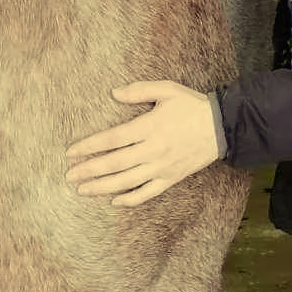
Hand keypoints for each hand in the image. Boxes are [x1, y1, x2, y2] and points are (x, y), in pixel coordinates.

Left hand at [66, 82, 220, 206]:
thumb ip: (139, 91)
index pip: (111, 139)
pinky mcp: (171, 178)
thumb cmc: (192, 106)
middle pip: (114, 163)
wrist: (222, 127)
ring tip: (83, 190)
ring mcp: (161, 167)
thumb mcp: (167, 89)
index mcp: (148, 127)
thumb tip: (114, 93)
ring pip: (126, 181)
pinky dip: (130, 199)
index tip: (71, 152)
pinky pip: (147, 193)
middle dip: (89, 170)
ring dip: (102, 187)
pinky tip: (114, 202)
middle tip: (69, 176)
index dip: (89, 147)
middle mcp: (152, 150)